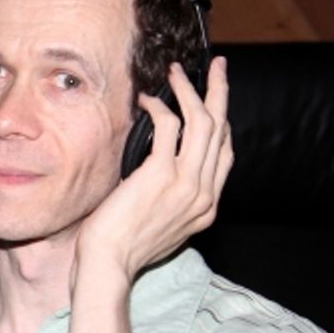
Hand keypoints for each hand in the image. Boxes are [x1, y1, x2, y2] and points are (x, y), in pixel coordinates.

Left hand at [74, 57, 233, 287]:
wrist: (108, 264)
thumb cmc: (122, 249)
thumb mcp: (162, 227)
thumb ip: (172, 201)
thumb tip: (161, 176)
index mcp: (206, 207)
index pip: (225, 155)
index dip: (222, 124)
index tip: (213, 103)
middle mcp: (204, 194)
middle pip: (221, 131)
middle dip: (219, 93)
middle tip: (216, 67)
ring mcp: (186, 183)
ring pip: (201, 122)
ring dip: (190, 90)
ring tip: (177, 71)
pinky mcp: (161, 174)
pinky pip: (168, 126)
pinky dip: (159, 107)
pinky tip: (147, 100)